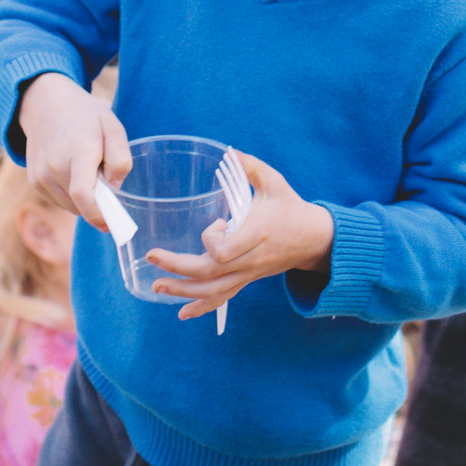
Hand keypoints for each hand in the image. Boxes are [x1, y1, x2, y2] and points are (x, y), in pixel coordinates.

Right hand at [17, 72, 131, 233]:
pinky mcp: (34, 181)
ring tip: (87, 171)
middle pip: (80, 204)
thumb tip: (115, 187)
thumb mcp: (112, 126)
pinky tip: (73, 172)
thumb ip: (120, 158)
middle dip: (97, 203)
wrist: (46, 104)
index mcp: (78, 151)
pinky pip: (59, 200)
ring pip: (70, 206)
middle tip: (105, 182)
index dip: (97, 215)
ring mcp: (40, 175)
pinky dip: (71, 195)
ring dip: (84, 200)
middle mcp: (55, 166)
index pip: (83, 194)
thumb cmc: (85, 115)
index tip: (111, 223)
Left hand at [142, 152, 334, 320]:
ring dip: (182, 291)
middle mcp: (250, 259)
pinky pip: (223, 298)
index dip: (212, 239)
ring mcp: (248, 274)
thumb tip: (228, 151)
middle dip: (178, 267)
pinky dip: (202, 307)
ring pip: (213, 290)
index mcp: (257, 235)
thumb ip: (250, 166)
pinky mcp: (246, 280)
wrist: (314, 240)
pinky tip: (182, 313)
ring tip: (156, 286)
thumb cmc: (290, 207)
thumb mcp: (274, 182)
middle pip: (210, 272)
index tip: (218, 221)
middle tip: (152, 256)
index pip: (225, 251)